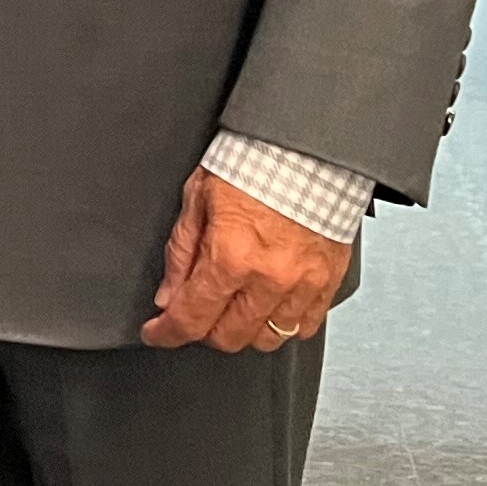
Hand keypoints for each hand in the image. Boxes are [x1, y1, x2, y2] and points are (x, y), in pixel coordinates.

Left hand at [138, 169, 352, 354]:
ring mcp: (303, 284)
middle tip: (196, 310)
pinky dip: (284, 323)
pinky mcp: (329, 282)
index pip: (191, 318)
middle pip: (228, 337)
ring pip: (267, 338)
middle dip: (203, 330)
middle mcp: (269, 278)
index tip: (157, 333)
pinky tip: (269, 305)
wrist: (307, 147)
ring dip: (244, 330)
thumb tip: (169, 295)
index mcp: (231, 256)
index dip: (166, 333)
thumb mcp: (198, 198)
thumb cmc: (254, 162)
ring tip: (233, 307)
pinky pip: (305, 326)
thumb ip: (181, 252)